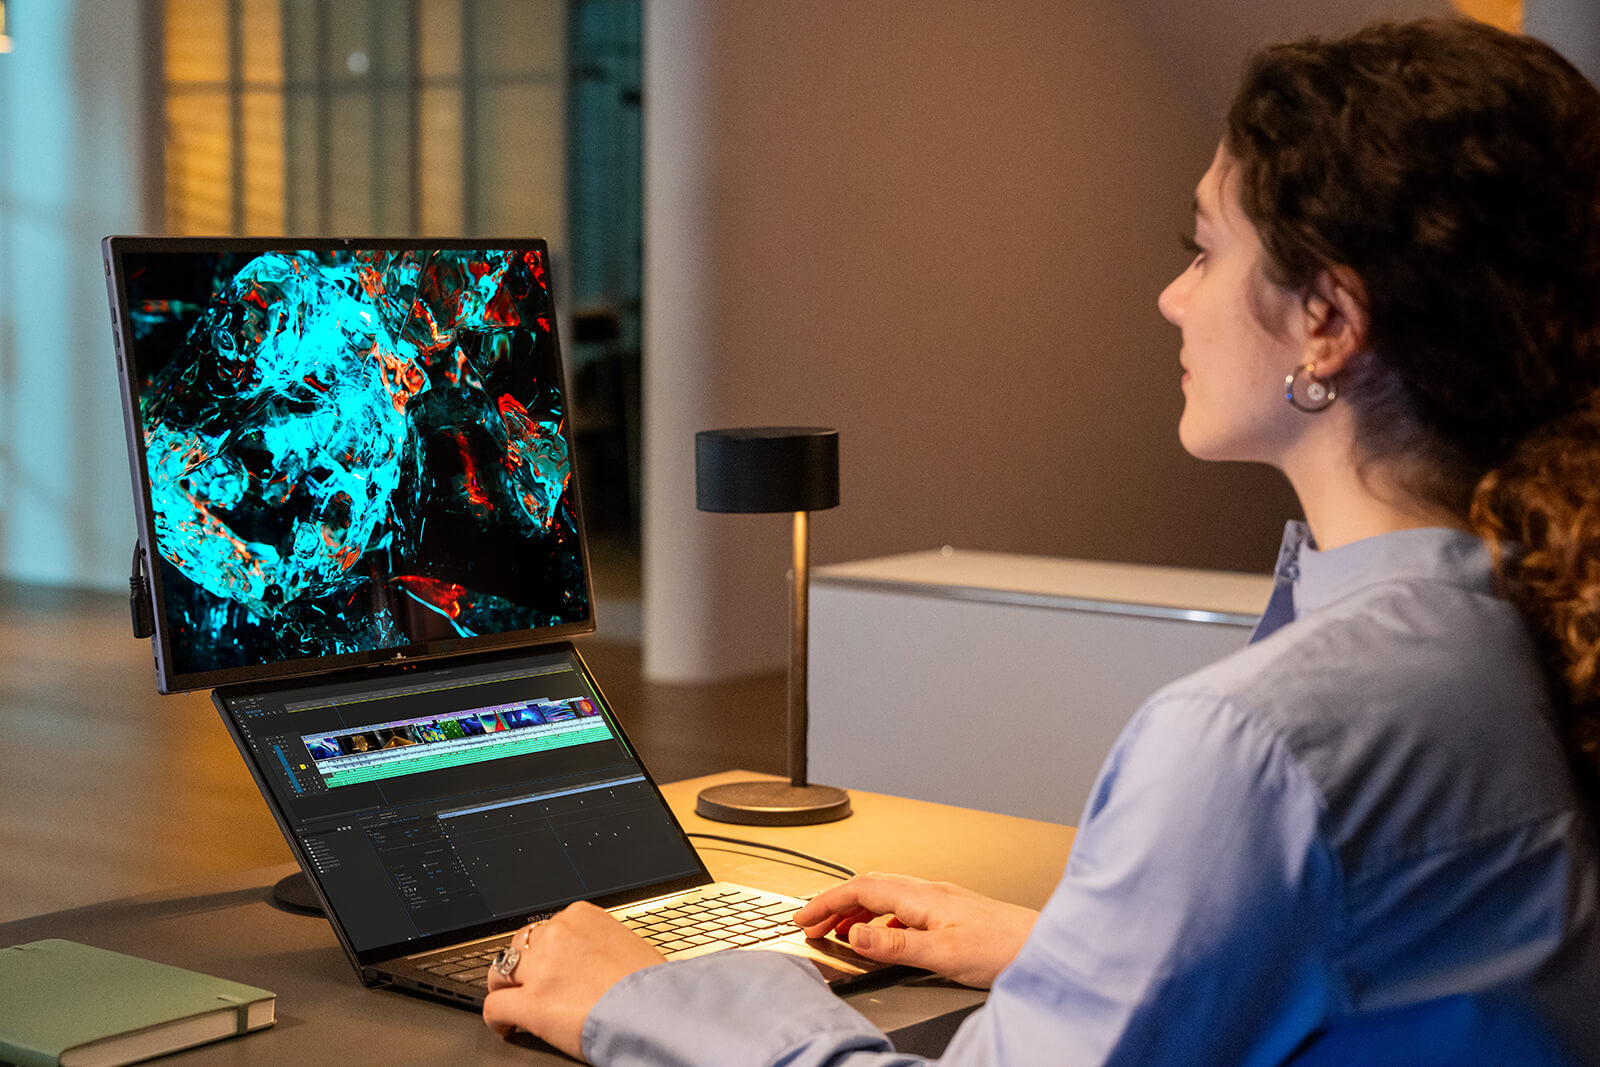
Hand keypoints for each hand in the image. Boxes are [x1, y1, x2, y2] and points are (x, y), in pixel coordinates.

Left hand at [482, 902, 665, 1059]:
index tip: (549, 963)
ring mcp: (540, 969)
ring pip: (499, 972)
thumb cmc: (651, 983)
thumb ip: (602, 945)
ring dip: (504, 987)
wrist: (654, 1009)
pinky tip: (506, 1026)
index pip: (550, 927)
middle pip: (521, 945)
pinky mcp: (531, 1003)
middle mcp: (557, 935)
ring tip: (509, 1000)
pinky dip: (496, 1019)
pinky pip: (495, 1006)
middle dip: (523, 965)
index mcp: (582, 916)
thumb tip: (598, 960)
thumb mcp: (628, 945)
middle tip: (530, 982)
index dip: (546, 950)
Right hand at [794, 873, 1037, 988]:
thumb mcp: (942, 952)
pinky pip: (902, 909)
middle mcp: (930, 892)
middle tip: (811, 925)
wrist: (1045, 948)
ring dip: (856, 911)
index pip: (861, 888)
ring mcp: (940, 901)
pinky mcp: (950, 913)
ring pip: (885, 896)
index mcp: (922, 895)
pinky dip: (879, 920)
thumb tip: (856, 933)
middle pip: (869, 887)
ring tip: (838, 932)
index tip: (803, 916)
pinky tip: (881, 938)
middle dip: (835, 904)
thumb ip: (895, 944)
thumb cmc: (1005, 947)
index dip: (827, 901)